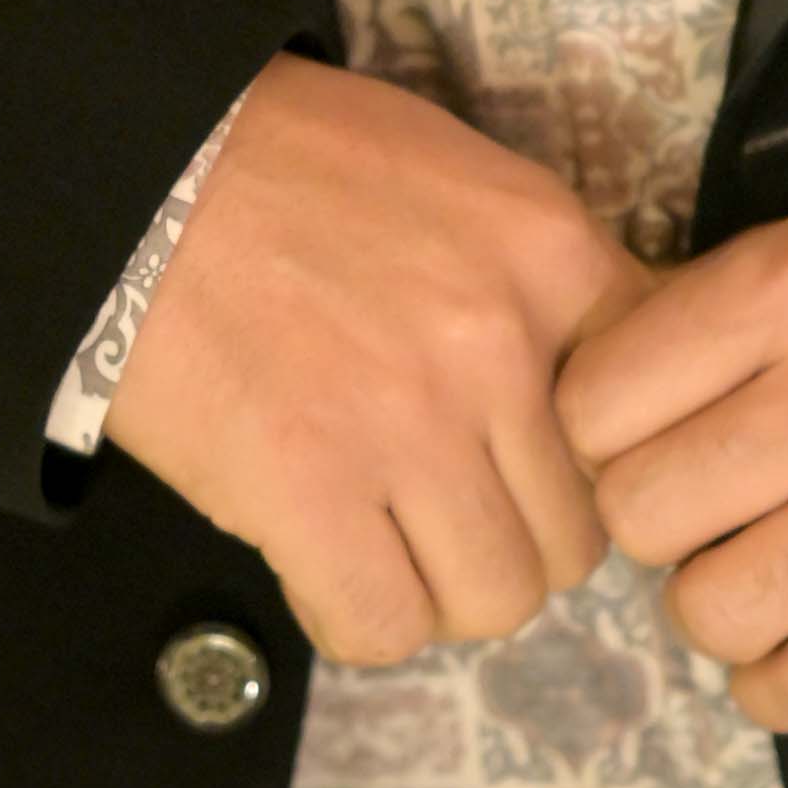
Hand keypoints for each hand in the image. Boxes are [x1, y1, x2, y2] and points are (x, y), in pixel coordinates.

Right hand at [104, 57, 644, 666]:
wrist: (135, 164)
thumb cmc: (286, 162)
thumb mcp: (457, 176)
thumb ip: (542, 276)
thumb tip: (605, 384)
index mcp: (549, 256)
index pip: (652, 417)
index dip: (596, 463)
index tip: (541, 464)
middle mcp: (501, 347)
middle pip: (579, 536)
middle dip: (514, 537)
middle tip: (444, 506)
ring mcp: (408, 426)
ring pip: (498, 598)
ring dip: (442, 587)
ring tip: (383, 537)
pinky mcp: (309, 492)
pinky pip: (384, 626)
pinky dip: (357, 613)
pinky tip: (321, 557)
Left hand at [554, 191, 787, 733]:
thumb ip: (721, 320)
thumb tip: (589, 414)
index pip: (597, 398)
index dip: (601, 432)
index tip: (647, 438)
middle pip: (640, 513)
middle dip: (660, 523)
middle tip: (714, 510)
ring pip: (710, 612)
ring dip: (720, 608)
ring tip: (767, 572)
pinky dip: (781, 684)